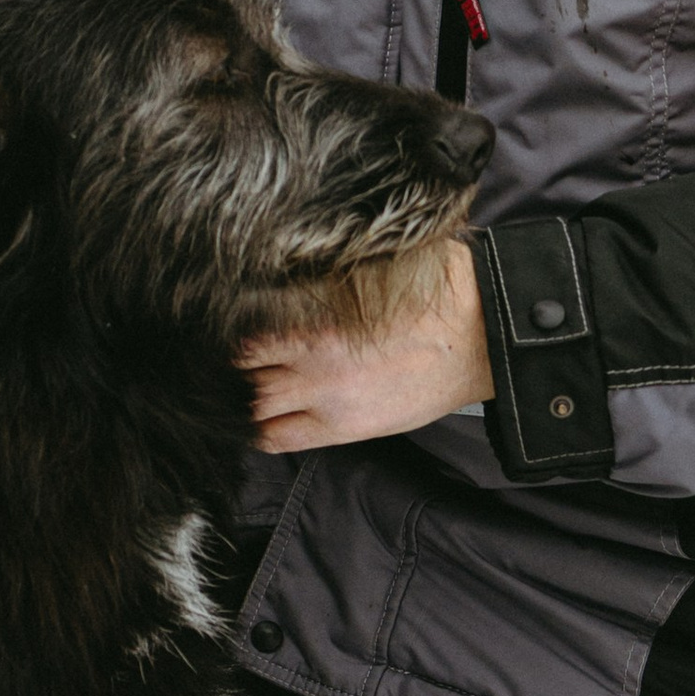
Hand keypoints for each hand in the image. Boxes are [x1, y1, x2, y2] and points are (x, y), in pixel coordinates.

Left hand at [240, 239, 493, 451]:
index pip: (240, 324)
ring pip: (251, 403)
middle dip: (226, 361)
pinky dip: (256, 431)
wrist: (479, 337)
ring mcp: (325, 396)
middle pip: (239, 366)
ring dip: (239, 394)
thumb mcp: (368, 268)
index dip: (222, 323)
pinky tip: (252, 419)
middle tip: (219, 355)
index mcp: (317, 310)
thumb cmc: (429, 292)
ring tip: (238, 384)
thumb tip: (273, 257)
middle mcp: (312, 357)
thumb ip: (317, 273)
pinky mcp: (342, 427)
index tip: (215, 318)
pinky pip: (277, 439)